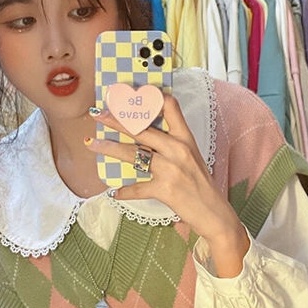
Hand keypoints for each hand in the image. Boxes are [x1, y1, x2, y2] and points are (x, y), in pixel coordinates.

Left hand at [86, 95, 249, 277]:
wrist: (214, 213)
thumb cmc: (201, 186)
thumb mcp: (191, 158)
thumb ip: (172, 145)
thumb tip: (146, 137)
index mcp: (185, 139)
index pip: (170, 106)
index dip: (150, 96)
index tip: (131, 94)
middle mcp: (178, 150)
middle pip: (141, 128)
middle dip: (116, 119)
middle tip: (99, 114)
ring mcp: (171, 169)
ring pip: (133, 154)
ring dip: (109, 148)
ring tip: (93, 144)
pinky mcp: (165, 189)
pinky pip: (137, 188)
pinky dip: (125, 191)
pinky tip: (115, 192)